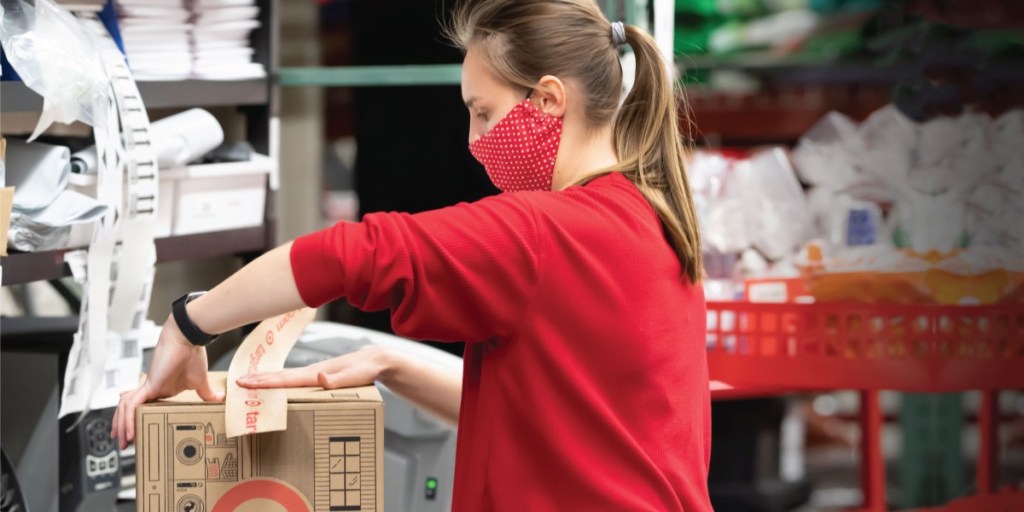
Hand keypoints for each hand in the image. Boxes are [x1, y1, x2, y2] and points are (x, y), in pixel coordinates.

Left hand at [111, 316, 223, 449]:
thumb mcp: (201, 381)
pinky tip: (129, 432)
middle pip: (128, 409)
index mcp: (162, 389)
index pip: (142, 406)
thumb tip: (220, 398)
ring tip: (123, 441)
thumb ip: (207, 393)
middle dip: (123, 426)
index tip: (134, 433)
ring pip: (125, 408)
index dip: (135, 419)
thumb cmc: (192, 355)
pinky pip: (131, 406)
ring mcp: (148, 386)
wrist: (188, 339)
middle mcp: (151, 388)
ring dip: (122, 426)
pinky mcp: (149, 385)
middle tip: (123, 442)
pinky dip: (128, 419)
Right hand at [237, 345, 395, 389]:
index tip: (244, 382)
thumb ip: (338, 380)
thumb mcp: (356, 377)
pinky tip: (276, 386)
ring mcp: (314, 373)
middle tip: (236, 382)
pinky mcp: (318, 377)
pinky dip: (280, 381)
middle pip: (280, 376)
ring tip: (249, 382)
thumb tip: (320, 378)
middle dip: (258, 379)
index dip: (264, 382)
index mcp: (316, 373)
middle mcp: (312, 372)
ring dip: (267, 379)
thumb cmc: (367, 370)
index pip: (285, 379)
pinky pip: (294, 380)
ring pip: (285, 376)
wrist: (377, 361)